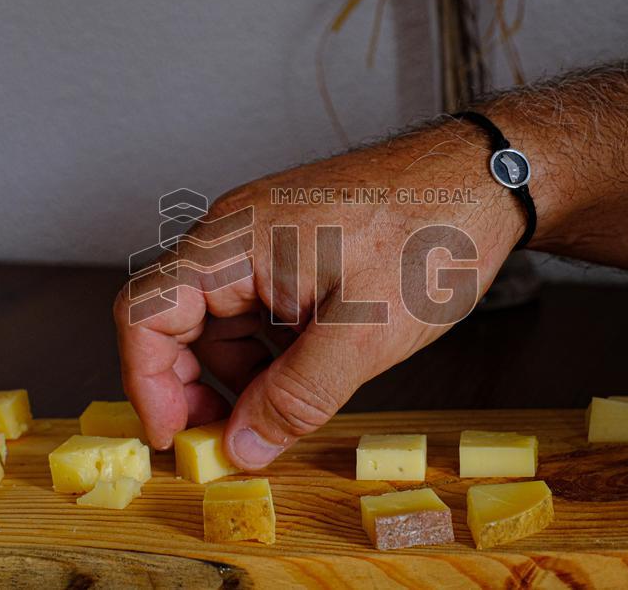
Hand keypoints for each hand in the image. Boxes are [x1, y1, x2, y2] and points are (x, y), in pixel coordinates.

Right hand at [114, 119, 533, 468]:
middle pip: (173, 317)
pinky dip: (264, 348)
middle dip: (190, 385)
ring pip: (216, 317)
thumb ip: (295, 397)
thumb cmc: (431, 235)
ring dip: (233, 372)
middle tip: (226, 439)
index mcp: (233, 240)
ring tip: (276, 412)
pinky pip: (253, 304)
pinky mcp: (291, 245)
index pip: (143, 312)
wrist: (484, 177)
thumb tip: (241, 449)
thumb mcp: (364, 334)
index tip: (175, 439)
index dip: (146, 383)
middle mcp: (235, 231)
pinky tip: (300, 374)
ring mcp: (262, 235)